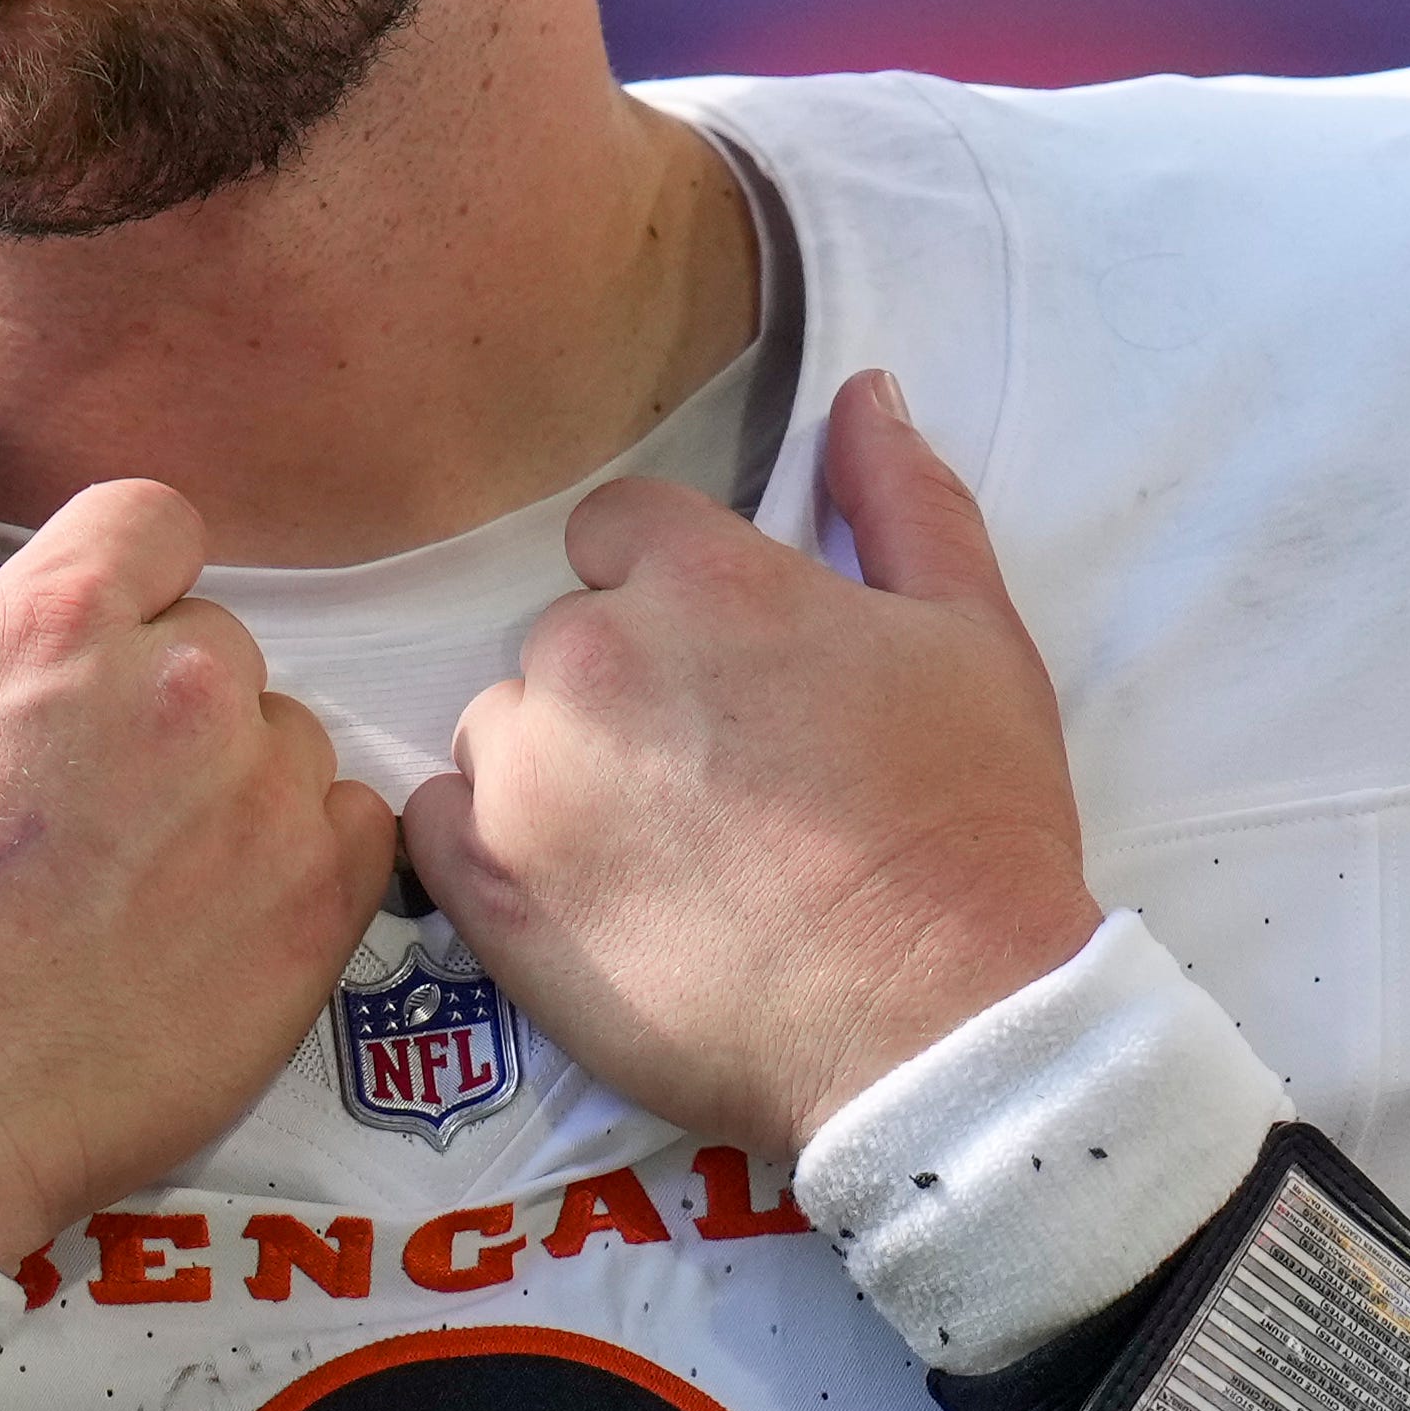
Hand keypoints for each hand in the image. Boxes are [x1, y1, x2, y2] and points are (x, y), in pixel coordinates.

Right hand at [0, 455, 396, 1269]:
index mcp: (57, 620)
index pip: (151, 522)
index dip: (108, 589)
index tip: (66, 671)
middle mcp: (182, 688)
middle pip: (212, 639)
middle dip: (152, 698)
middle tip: (73, 804)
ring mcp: (262, 799)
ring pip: (282, 736)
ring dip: (227, 780)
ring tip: (131, 877)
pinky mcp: (317, 909)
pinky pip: (350, 830)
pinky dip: (294, 858)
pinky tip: (201, 917)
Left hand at [402, 373, 1098, 1159]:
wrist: (937, 1019)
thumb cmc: (968, 826)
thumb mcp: (972, 636)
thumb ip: (903, 500)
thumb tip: (864, 391)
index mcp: (701, 580)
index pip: (615, 526)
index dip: (666, 587)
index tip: (721, 666)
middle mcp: (588, 657)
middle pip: (561, 636)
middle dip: (626, 687)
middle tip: (720, 781)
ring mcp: (525, 775)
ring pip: (502, 729)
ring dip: (557, 767)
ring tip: (662, 851)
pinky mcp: (487, 888)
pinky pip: (437, 823)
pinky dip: (490, 845)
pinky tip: (584, 888)